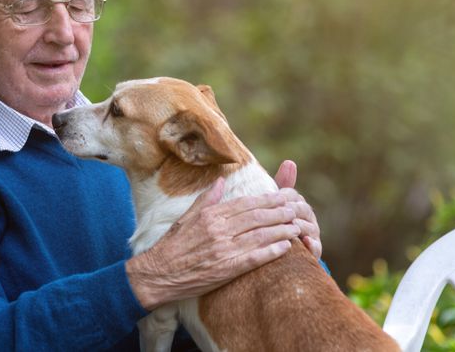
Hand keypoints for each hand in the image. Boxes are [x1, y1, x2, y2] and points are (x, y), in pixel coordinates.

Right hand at [126, 178, 300, 309]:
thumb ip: (206, 199)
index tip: (284, 196)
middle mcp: (219, 229)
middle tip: (296, 208)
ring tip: (297, 226)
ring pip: (260, 235)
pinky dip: (271, 252)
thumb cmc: (171, 245)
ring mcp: (223, 249)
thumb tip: (221, 181)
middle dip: (280, 212)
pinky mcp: (226, 269)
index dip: (267, 199)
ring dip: (282, 230)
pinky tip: (286, 248)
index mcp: (211, 215)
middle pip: (257, 217)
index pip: (246, 203)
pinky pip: (254, 258)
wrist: (157, 274)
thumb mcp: (186, 217)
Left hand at [274, 160, 321, 259]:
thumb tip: (290, 162)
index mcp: (297, 202)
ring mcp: (312, 233)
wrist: (279, 250)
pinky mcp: (314, 250)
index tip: (273, 197)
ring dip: (299, 225)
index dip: (282, 196)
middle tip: (280, 211)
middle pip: (301, 209)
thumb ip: (280, 184)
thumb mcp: (272, 204)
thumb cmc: (273, 222)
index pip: (292, 194)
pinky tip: (304, 241)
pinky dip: (310, 244)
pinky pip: (315, 246)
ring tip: (290, 225)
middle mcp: (308, 216)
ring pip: (308, 226)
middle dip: (291, 209)